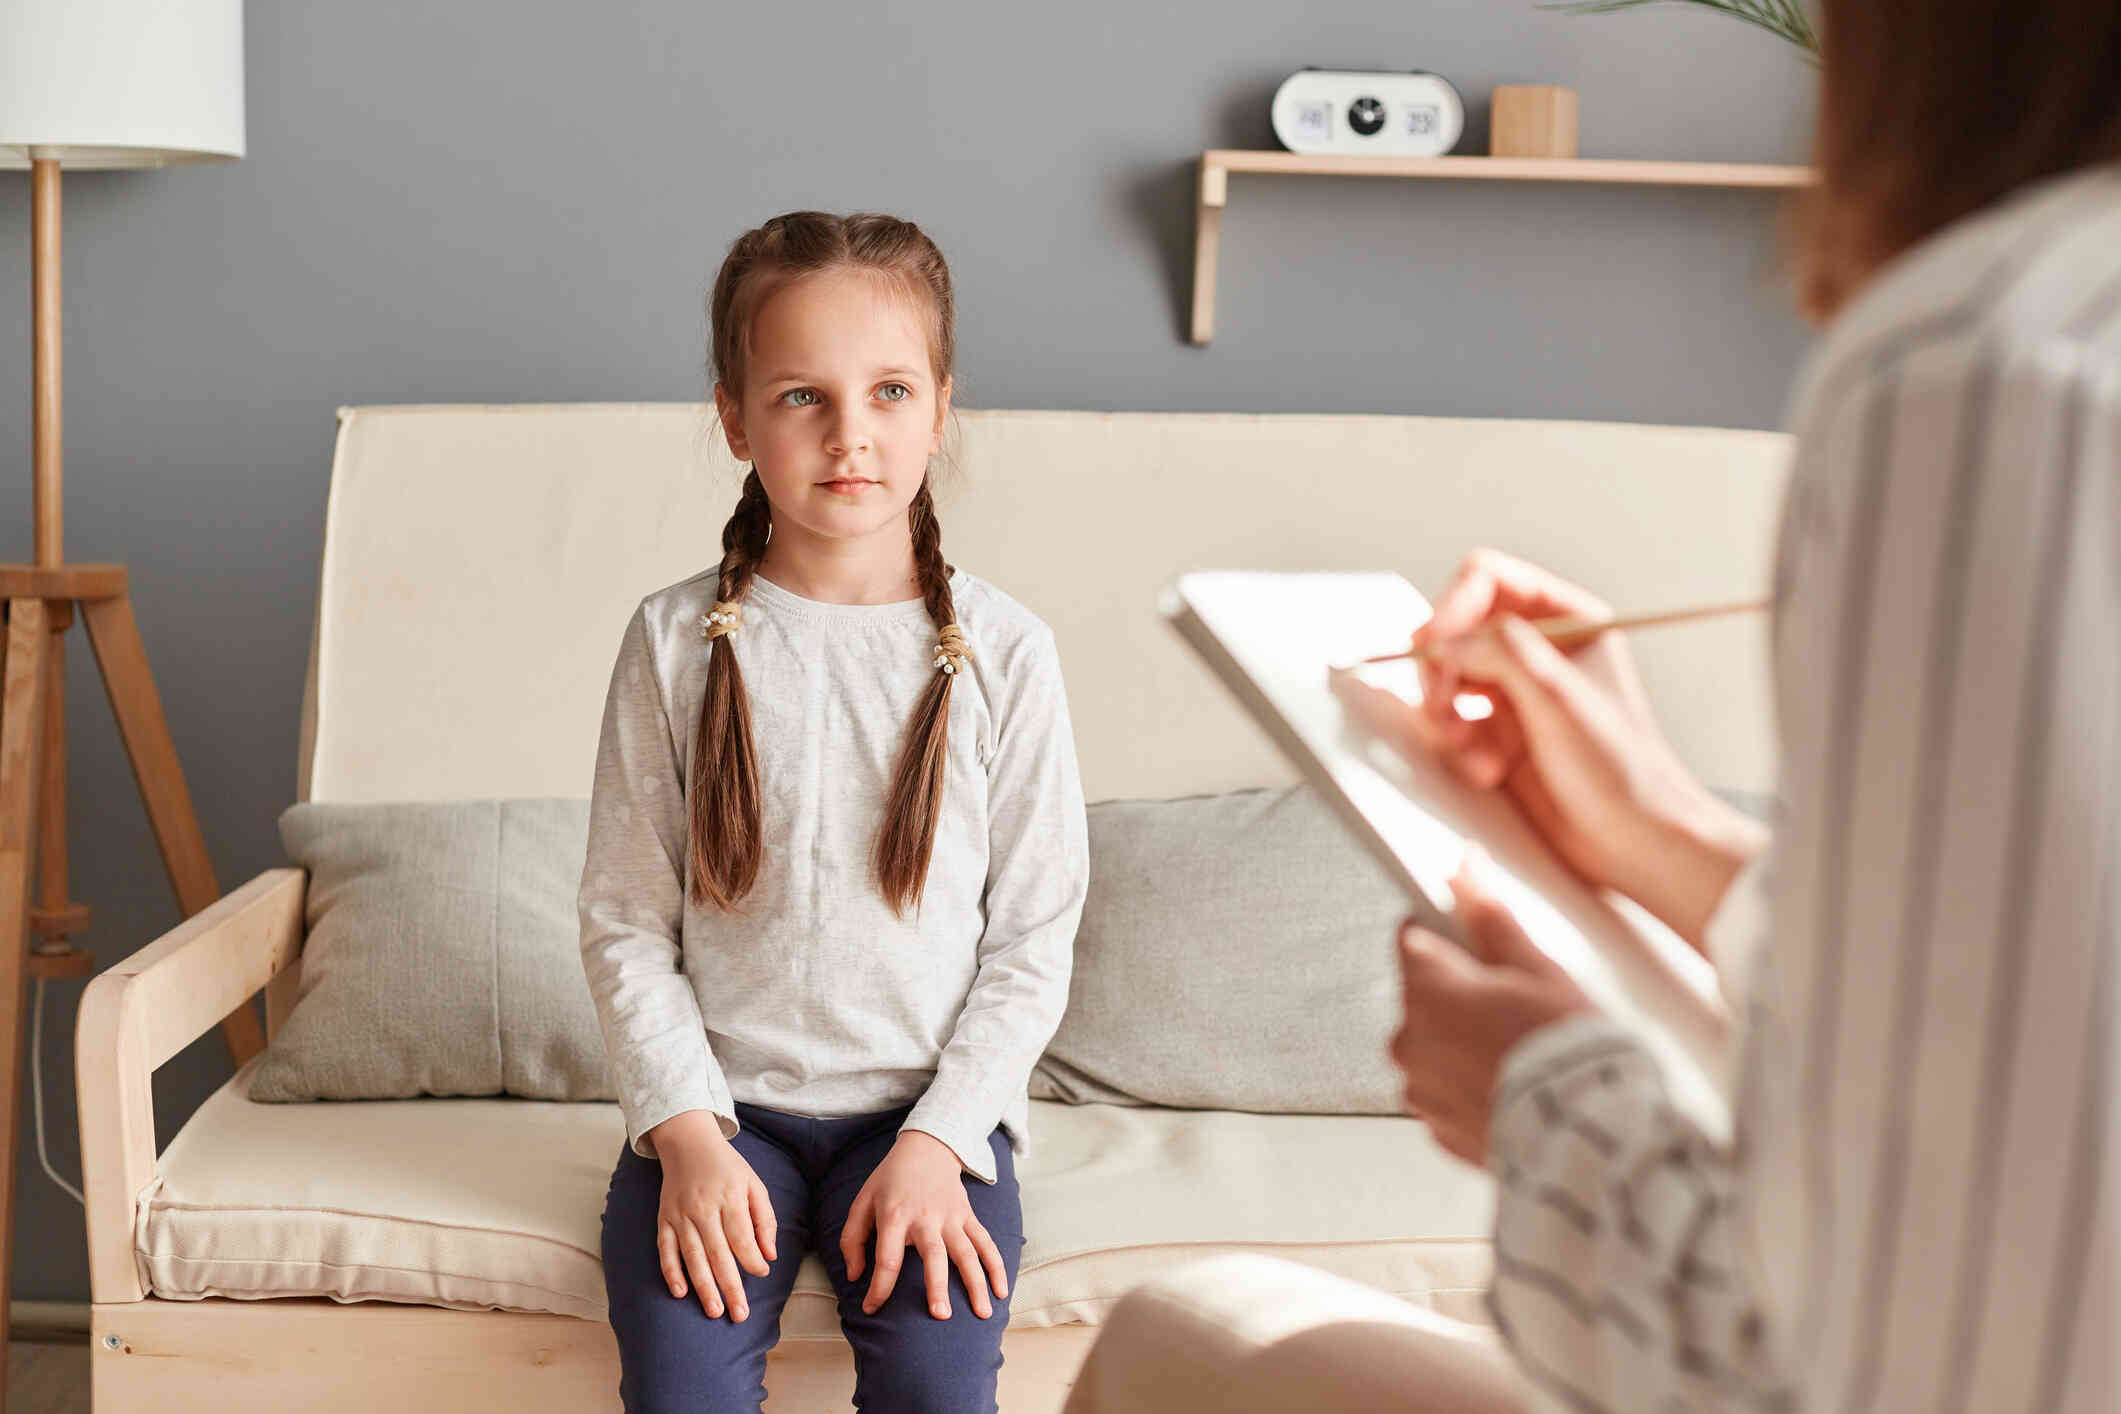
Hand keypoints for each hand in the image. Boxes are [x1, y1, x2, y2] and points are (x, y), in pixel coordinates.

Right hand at [645, 1110, 776, 1321]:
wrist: (688, 1144)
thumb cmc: (727, 1168)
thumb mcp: (754, 1184)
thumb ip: (765, 1219)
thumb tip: (770, 1256)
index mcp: (729, 1198)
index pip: (741, 1237)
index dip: (752, 1259)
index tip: (762, 1275)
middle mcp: (703, 1209)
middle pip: (718, 1254)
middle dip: (730, 1287)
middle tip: (740, 1314)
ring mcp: (680, 1216)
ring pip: (693, 1257)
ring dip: (703, 1287)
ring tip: (715, 1311)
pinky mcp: (664, 1220)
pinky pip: (665, 1250)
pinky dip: (671, 1272)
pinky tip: (680, 1293)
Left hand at [841, 1130, 1008, 1320]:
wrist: (926, 1147)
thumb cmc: (889, 1181)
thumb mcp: (861, 1202)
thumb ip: (852, 1240)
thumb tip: (855, 1276)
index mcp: (895, 1216)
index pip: (887, 1258)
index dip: (879, 1287)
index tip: (870, 1309)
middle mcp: (925, 1218)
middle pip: (934, 1255)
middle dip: (937, 1285)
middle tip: (940, 1315)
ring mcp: (951, 1217)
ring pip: (967, 1252)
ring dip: (975, 1283)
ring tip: (982, 1314)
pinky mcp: (967, 1216)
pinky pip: (985, 1242)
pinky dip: (996, 1266)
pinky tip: (1001, 1291)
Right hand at [1333, 548, 1763, 948]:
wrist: (1634, 840)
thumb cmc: (1619, 768)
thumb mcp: (1558, 696)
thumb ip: (1500, 652)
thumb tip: (1443, 639)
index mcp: (1568, 620)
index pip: (1489, 580)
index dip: (1452, 606)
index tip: (1432, 642)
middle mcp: (1540, 652)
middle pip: (1457, 629)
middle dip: (1442, 668)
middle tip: (1441, 706)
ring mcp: (1518, 695)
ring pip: (1447, 679)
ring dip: (1446, 714)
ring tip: (1466, 746)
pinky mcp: (1500, 737)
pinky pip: (1453, 725)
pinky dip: (1458, 748)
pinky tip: (1486, 771)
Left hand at [1391, 850, 1594, 1164]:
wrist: (1587, 1139)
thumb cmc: (1566, 1053)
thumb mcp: (1536, 969)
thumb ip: (1490, 916)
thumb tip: (1464, 870)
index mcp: (1426, 991)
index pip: (1411, 935)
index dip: (1445, 931)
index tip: (1472, 938)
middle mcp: (1409, 1041)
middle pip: (1424, 993)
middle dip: (1461, 991)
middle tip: (1517, 1002)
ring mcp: (1420, 1088)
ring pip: (1434, 1043)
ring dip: (1463, 1039)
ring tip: (1520, 1048)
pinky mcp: (1437, 1127)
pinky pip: (1446, 1088)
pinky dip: (1470, 1081)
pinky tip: (1512, 1082)